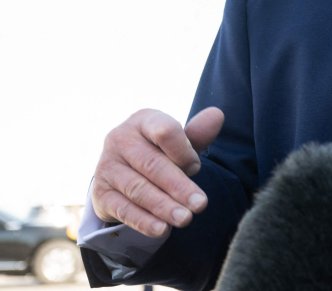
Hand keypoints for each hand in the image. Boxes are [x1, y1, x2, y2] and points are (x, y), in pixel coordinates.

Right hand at [91, 107, 224, 236]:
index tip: (196, 168)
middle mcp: (120, 139)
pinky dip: (143, 221)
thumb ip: (197, 133)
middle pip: (152, 165)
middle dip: (179, 187)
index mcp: (143, 121)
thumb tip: (217, 115)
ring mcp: (107, 167)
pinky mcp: (100, 193)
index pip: (164, 131)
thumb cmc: (160, 151)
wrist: (124, 169)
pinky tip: (162, 230)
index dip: (183, 151)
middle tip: (201, 205)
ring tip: (185, 219)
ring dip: (163, 206)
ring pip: (138, 189)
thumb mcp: (179, 141)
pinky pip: (123, 209)